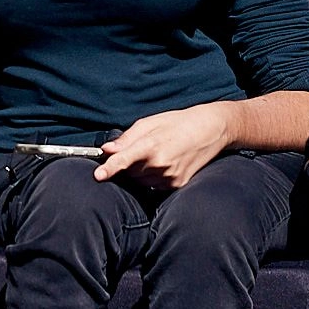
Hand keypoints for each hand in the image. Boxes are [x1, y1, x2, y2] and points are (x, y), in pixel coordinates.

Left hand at [95, 104, 234, 188]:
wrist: (211, 130)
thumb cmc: (178, 122)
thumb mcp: (150, 123)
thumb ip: (127, 138)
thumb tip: (107, 149)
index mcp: (152, 145)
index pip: (124, 160)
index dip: (109, 168)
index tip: (98, 175)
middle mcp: (160, 164)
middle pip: (129, 171)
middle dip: (129, 163)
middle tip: (143, 148)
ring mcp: (169, 177)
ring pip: (140, 180)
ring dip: (141, 171)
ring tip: (158, 153)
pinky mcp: (176, 185)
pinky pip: (153, 185)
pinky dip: (153, 176)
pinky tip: (165, 162)